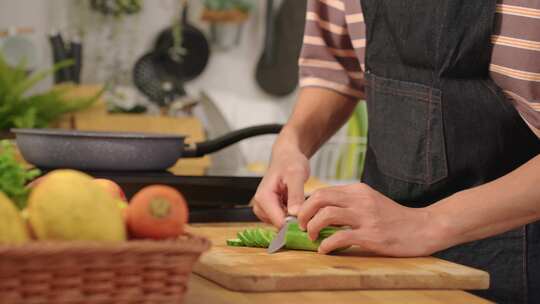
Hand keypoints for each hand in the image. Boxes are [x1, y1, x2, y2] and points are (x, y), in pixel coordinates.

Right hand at [251, 146, 309, 226]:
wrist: (287, 157)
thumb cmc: (290, 162)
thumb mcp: (296, 175)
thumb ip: (295, 195)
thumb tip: (295, 214)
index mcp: (263, 198)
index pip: (279, 222)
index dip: (295, 223)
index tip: (310, 218)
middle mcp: (260, 206)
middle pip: (280, 225)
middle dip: (295, 221)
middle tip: (306, 206)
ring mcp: (264, 210)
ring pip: (282, 225)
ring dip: (294, 218)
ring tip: (301, 202)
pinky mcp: (269, 211)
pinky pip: (283, 220)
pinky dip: (292, 216)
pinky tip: (297, 204)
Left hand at [298, 183, 442, 256]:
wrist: (424, 227)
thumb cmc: (395, 218)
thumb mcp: (371, 202)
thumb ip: (350, 203)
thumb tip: (322, 212)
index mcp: (358, 191)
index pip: (323, 192)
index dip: (307, 204)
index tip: (302, 216)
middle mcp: (360, 200)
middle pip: (320, 199)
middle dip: (304, 213)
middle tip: (301, 226)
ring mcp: (366, 217)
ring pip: (327, 215)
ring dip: (313, 227)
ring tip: (312, 237)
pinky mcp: (372, 235)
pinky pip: (340, 237)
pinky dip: (326, 244)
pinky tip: (324, 249)